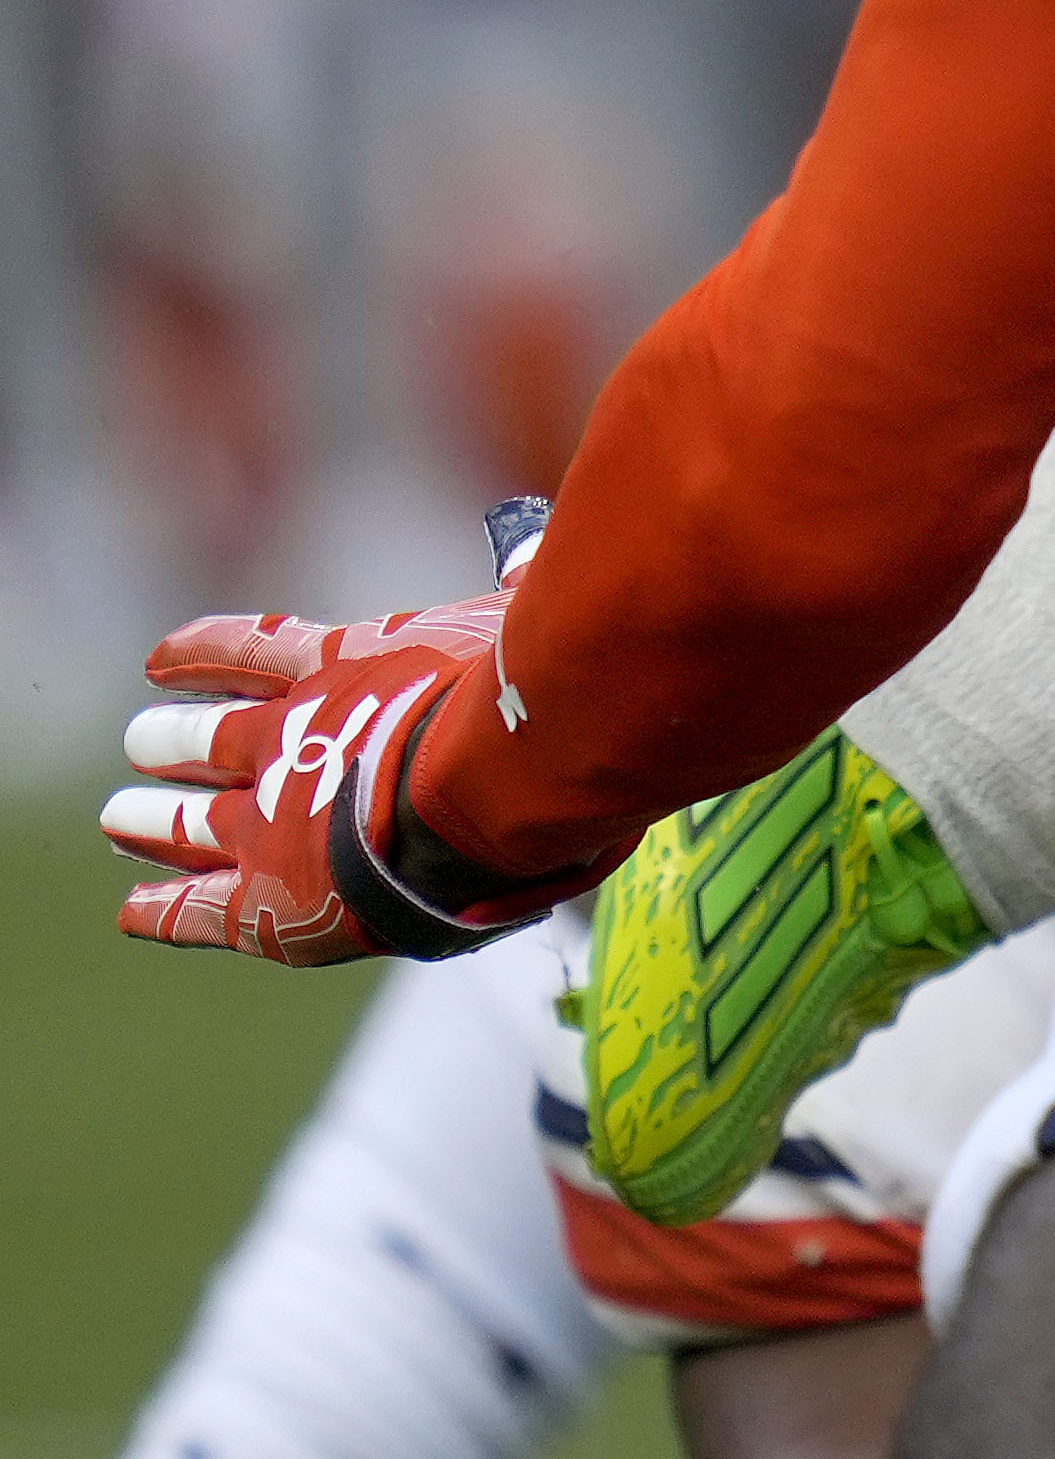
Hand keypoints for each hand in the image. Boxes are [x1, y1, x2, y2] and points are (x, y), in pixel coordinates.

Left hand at [100, 593, 575, 962]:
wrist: (498, 780)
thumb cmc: (531, 689)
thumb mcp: (524, 615)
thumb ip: (515, 585)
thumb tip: (524, 547)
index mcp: (351, 664)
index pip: (260, 649)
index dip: (207, 652)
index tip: (158, 660)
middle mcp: (294, 735)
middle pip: (208, 738)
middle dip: (171, 742)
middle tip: (140, 744)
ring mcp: (274, 816)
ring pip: (190, 818)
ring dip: (152, 818)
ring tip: (120, 816)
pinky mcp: (272, 894)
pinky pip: (199, 906)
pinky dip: (162, 908)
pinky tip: (133, 911)